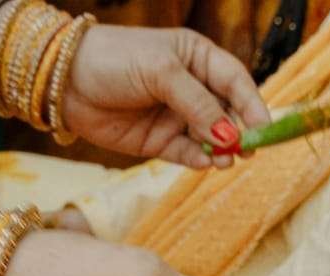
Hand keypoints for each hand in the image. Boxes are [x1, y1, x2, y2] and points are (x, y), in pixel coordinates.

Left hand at [65, 25, 269, 168]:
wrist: (65, 82)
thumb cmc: (115, 60)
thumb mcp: (161, 72)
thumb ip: (197, 103)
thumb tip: (229, 134)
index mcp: (197, 57)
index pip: (236, 81)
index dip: (252, 103)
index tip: (264, 126)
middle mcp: (191, 87)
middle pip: (227, 112)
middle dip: (239, 130)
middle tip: (248, 149)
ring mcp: (174, 116)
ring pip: (209, 137)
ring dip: (221, 149)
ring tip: (227, 159)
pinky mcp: (157, 142)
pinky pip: (186, 153)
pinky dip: (198, 160)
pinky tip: (206, 162)